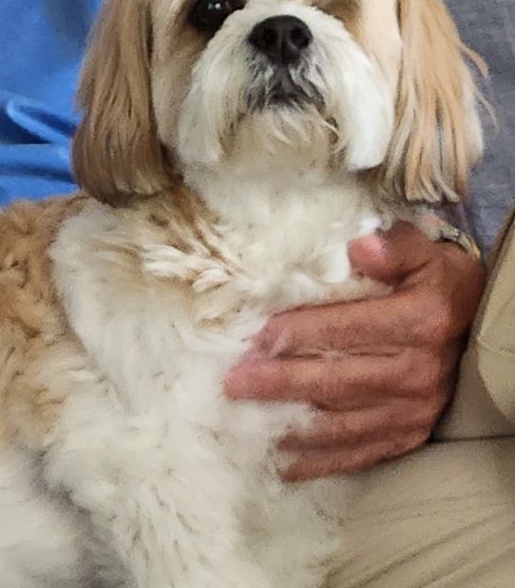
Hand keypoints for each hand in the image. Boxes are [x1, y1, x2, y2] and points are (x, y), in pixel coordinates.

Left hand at [224, 220, 484, 479]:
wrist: (475, 323)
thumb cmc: (433, 279)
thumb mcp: (422, 249)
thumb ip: (392, 247)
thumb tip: (360, 248)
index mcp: (420, 321)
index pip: (348, 329)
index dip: (300, 333)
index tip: (257, 337)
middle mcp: (419, 371)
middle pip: (338, 381)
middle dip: (280, 383)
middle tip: (233, 383)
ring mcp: (414, 411)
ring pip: (343, 424)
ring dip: (291, 425)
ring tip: (245, 421)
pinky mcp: (409, 436)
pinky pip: (359, 453)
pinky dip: (319, 461)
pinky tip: (281, 461)